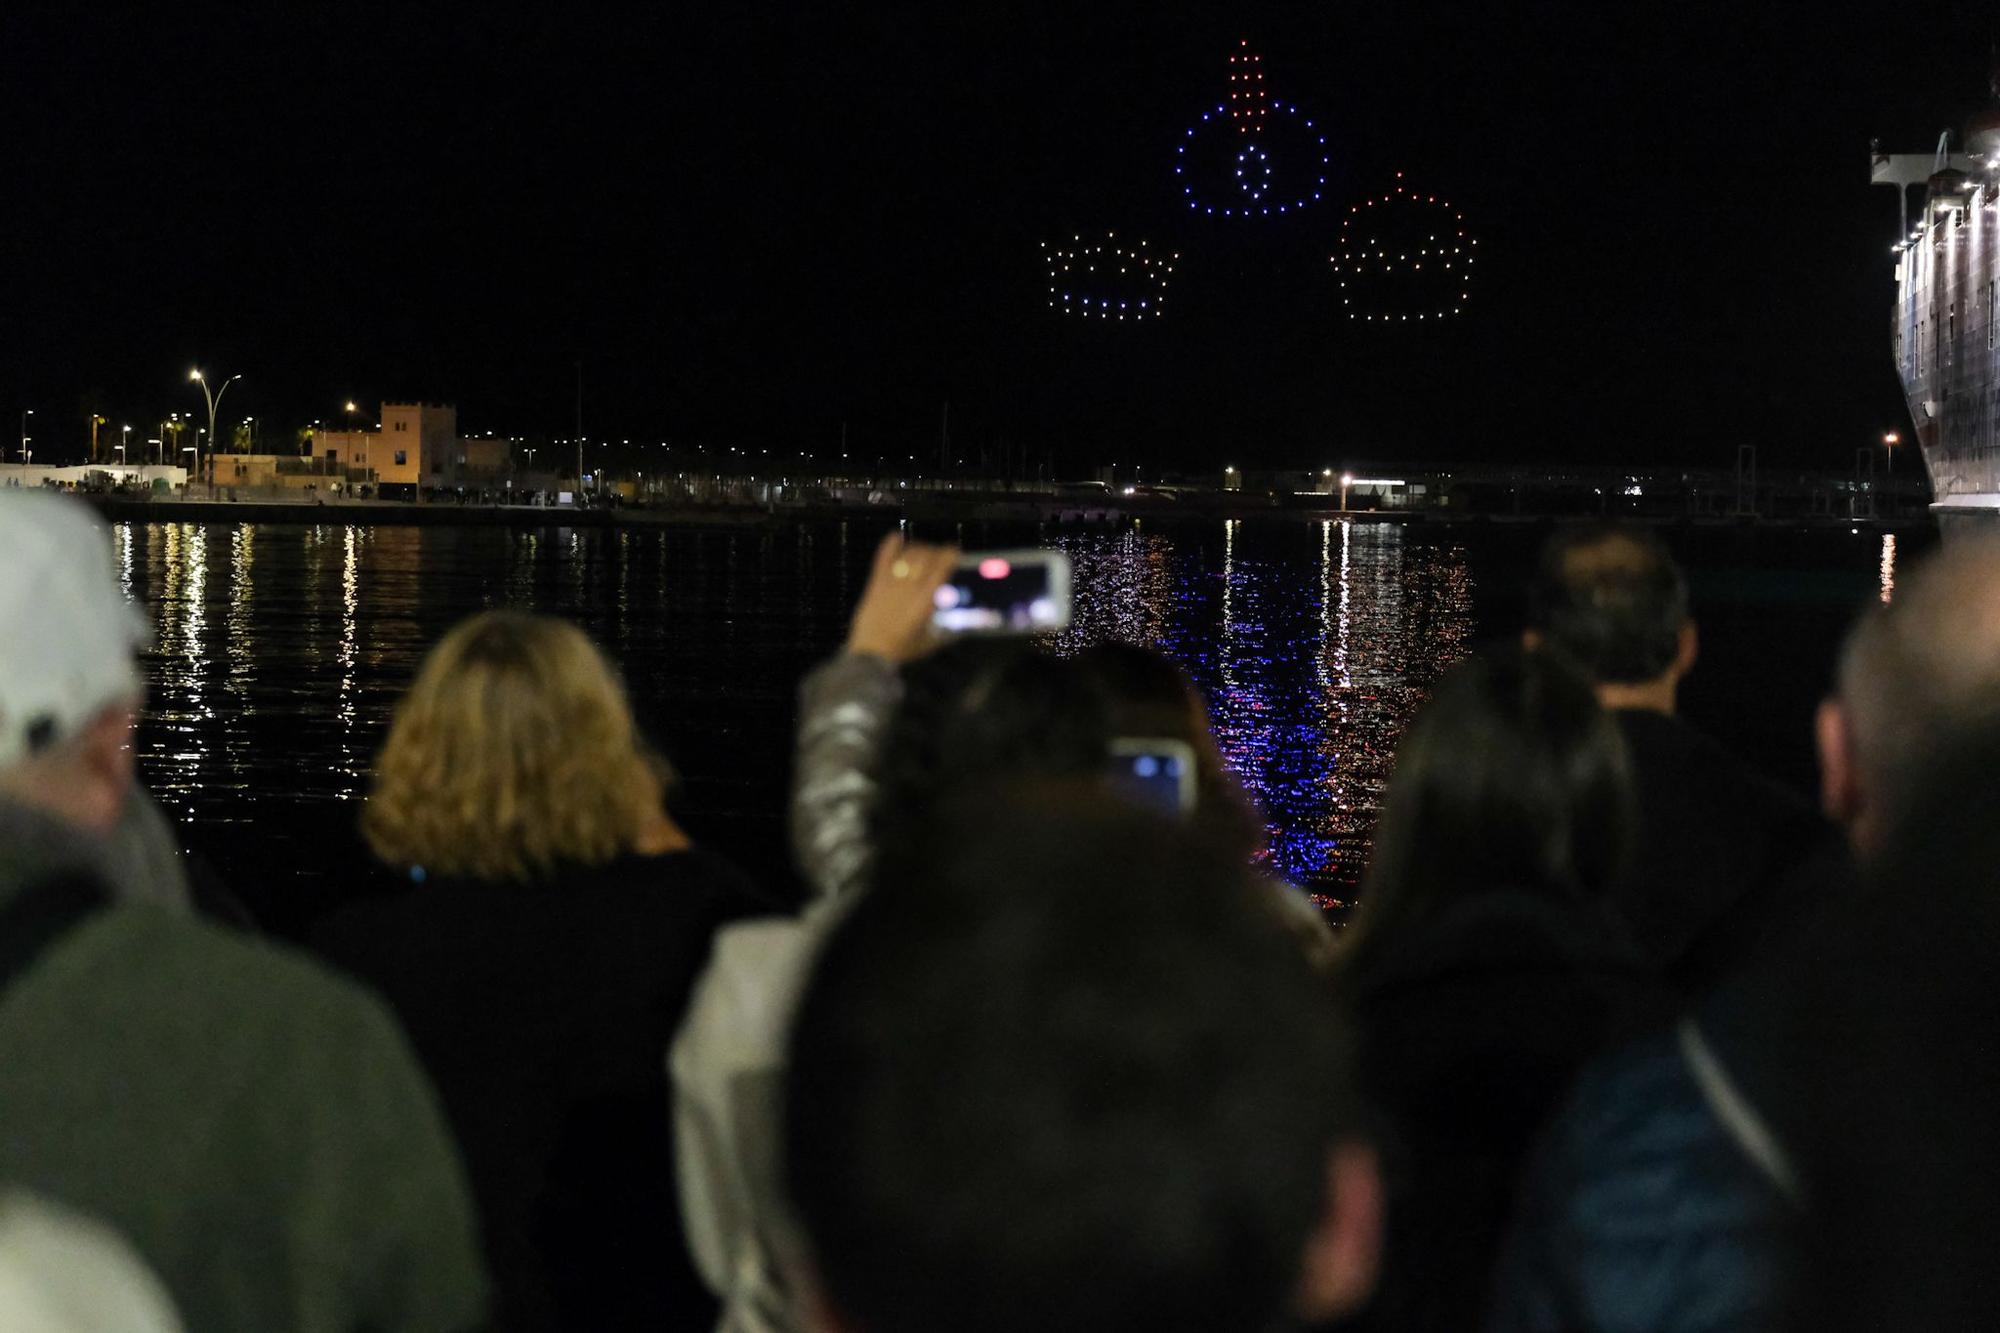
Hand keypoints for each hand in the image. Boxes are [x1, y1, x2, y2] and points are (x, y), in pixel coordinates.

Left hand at [846, 533, 957, 663]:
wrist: (871, 653)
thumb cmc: (903, 648)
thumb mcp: (931, 642)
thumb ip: (949, 631)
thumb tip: (966, 626)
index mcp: (925, 600)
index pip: (941, 567)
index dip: (950, 554)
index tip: (956, 552)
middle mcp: (909, 587)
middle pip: (925, 557)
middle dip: (936, 551)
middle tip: (941, 555)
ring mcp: (890, 583)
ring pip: (908, 555)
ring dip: (918, 549)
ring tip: (924, 552)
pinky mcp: (875, 583)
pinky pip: (882, 558)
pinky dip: (890, 545)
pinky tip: (897, 537)